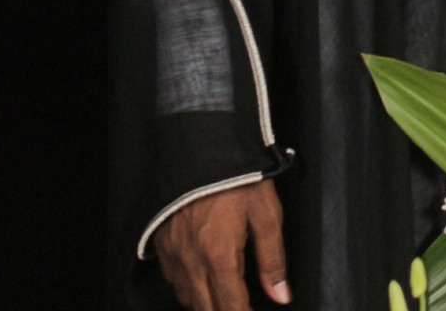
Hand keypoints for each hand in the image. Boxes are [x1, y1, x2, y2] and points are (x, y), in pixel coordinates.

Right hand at [156, 178, 289, 310]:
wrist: (199, 150)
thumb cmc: (237, 178)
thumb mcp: (266, 214)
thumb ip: (273, 258)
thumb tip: (282, 294)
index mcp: (220, 256)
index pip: (231, 306)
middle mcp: (192, 262)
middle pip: (207, 308)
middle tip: (242, 309)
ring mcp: (174, 256)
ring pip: (188, 299)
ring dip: (207, 306)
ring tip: (225, 304)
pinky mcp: (163, 246)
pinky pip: (174, 282)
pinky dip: (189, 292)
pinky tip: (202, 287)